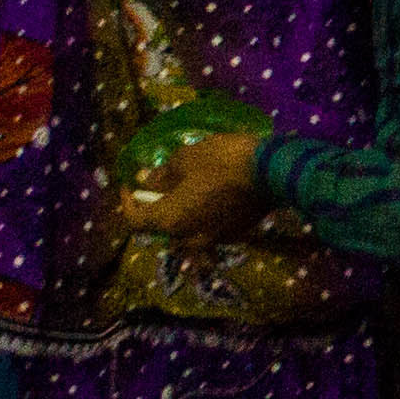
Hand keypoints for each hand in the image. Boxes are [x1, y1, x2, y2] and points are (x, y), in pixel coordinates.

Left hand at [114, 128, 269, 241]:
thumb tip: (146, 181)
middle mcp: (189, 237)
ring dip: (182, 214)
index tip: (130, 182)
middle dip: (157, 208)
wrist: (273, 172)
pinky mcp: (236, 234)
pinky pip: (210, 228)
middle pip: (163, 228)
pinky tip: (212, 195)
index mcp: (170, 220)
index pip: (134, 220)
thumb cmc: (221, 161)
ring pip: (188, 231)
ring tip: (188, 189)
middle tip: (161, 185)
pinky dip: (203, 215)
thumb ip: (162, 174)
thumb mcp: (186, 159)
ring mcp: (215, 239)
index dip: (127, 201)